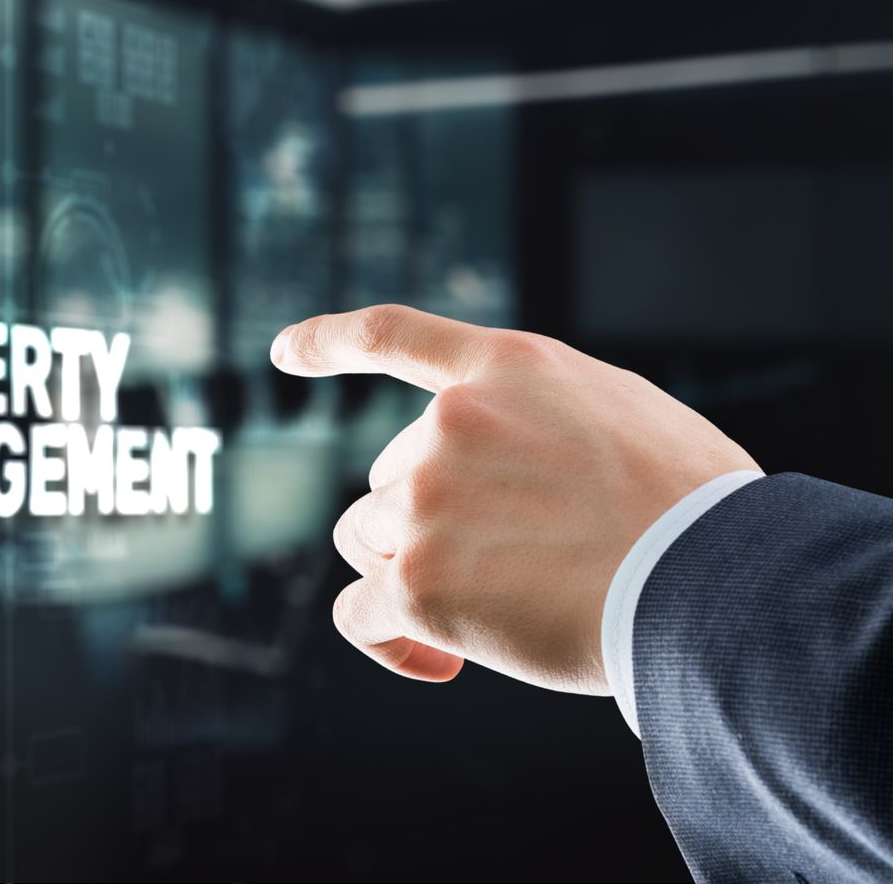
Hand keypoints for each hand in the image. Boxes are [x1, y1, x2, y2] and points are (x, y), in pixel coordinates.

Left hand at [271, 305, 759, 694]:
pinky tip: (439, 660)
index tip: (283, 352)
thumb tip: (510, 471)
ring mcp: (427, 502)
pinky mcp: (419, 584)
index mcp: (508, 370)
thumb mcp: (625, 415)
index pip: (397, 336)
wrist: (714, 581)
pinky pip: (361, 615)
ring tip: (494, 608)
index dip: (331, 344)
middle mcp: (451, 424)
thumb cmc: (695, 513)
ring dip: (412, 575)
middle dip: (429, 521)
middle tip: (514, 562)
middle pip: (386, 479)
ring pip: (369, 543)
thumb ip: (545, 421)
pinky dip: (389, 641)